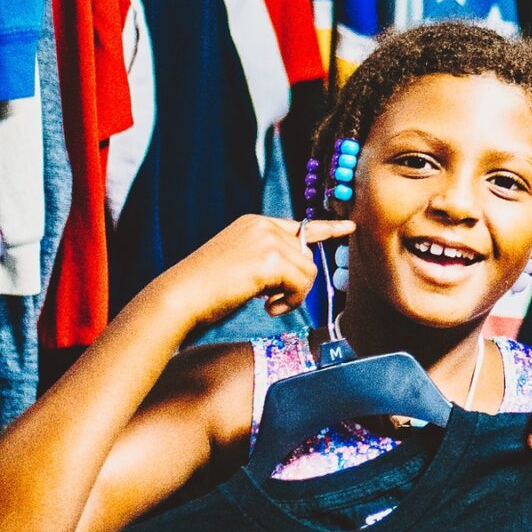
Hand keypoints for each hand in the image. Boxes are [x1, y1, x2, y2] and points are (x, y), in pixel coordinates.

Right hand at [157, 215, 353, 331]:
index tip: (350, 227)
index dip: (327, 230)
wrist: (181, 297)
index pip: (300, 226)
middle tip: (270, 301)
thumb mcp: (242, 267)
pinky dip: (291, 302)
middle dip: (296, 285)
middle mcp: (262, 225)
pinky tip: (267, 307)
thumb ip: (270, 262)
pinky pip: (302, 284)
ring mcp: (266, 239)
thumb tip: (300, 271)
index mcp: (254, 224)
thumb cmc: (206, 291)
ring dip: (293, 296)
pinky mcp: (270, 257)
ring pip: (308, 272)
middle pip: (307, 257)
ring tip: (266, 304)